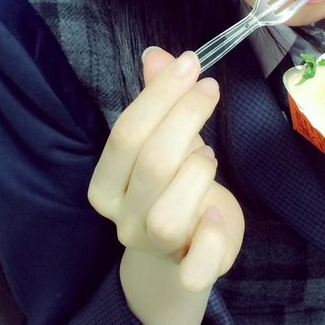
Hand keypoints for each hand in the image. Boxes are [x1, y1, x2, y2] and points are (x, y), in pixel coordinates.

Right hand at [88, 47, 243, 290]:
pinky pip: (197, 266)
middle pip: (152, 164)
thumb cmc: (170, 185)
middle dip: (186, 116)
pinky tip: (218, 213)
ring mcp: (154, 248)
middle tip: (210, 88)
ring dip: (197, 173)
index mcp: (106, 185)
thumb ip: (158, 101)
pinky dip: (212, 238)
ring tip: (208, 154)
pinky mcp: (190, 270)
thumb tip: (157, 54)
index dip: (160, 96)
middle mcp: (123, 219)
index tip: (191, 64)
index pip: (125, 135)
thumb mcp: (163, 140)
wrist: (180, 252)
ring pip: (168, 215)